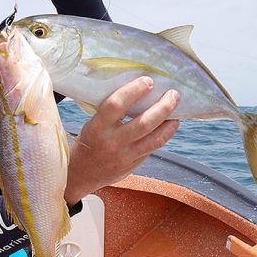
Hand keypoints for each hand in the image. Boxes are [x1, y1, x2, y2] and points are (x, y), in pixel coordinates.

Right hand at [64, 77, 179, 204]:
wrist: (79, 175)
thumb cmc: (87, 143)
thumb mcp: (92, 125)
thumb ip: (111, 114)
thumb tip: (139, 93)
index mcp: (97, 127)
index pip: (117, 104)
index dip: (134, 90)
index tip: (148, 80)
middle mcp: (112, 142)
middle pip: (144, 122)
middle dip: (163, 106)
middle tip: (173, 94)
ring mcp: (124, 156)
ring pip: (155, 138)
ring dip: (170, 123)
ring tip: (177, 111)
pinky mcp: (132, 166)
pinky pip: (153, 148)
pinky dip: (164, 135)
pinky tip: (169, 126)